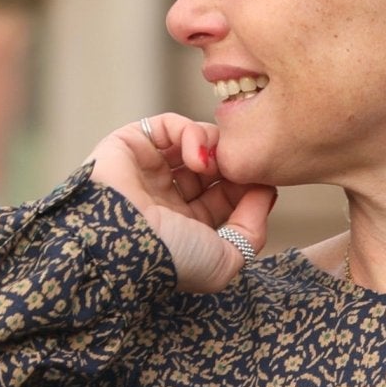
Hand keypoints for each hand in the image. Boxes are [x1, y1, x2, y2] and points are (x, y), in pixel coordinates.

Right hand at [82, 113, 278, 294]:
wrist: (120, 241)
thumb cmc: (172, 258)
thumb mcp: (225, 260)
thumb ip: (252, 230)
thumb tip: (264, 193)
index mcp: (184, 229)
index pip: (224, 198)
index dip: (247, 188)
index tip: (263, 184)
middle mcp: (165, 199)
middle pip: (211, 168)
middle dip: (231, 164)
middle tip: (244, 167)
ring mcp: (147, 171)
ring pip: (192, 144)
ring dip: (213, 148)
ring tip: (215, 165)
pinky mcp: (130, 144)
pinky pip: (168, 126)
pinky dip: (190, 133)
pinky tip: (197, 156)